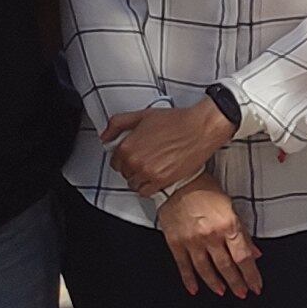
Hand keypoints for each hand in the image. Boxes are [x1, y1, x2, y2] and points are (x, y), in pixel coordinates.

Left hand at [103, 97, 235, 198]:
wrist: (201, 128)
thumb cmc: (177, 121)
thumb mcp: (143, 115)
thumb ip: (118, 123)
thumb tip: (105, 136)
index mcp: (127, 146)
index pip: (115, 161)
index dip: (124, 158)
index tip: (133, 155)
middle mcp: (135, 162)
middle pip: (125, 173)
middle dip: (132, 168)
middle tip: (145, 160)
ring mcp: (148, 173)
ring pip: (134, 184)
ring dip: (140, 179)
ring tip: (151, 170)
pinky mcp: (162, 181)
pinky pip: (145, 192)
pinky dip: (148, 187)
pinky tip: (155, 179)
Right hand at [158, 180, 260, 296]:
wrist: (178, 183)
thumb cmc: (206, 191)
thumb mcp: (231, 207)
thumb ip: (243, 233)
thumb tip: (255, 253)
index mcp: (228, 226)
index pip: (243, 257)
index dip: (251, 274)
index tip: (256, 285)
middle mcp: (210, 236)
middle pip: (226, 266)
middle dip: (236, 283)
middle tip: (242, 293)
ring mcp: (191, 241)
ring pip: (205, 269)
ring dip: (215, 284)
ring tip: (222, 292)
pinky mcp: (175, 243)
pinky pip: (183, 265)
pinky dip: (189, 279)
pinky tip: (195, 289)